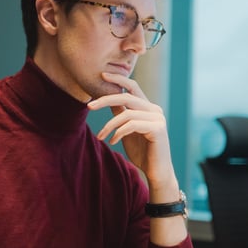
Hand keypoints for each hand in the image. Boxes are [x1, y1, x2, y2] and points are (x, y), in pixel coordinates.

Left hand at [87, 72, 176, 191]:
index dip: (118, 79)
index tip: (102, 75)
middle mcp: (155, 110)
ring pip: (127, 113)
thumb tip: (107, 99)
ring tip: (101, 136)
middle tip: (89, 106)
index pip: (133, 87)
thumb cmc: (142, 151)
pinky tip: (113, 142)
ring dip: (109, 125)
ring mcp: (158, 118)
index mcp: (148, 107)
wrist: (156, 172)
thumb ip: (120, 114)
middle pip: (126, 97)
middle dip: (105, 100)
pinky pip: (132, 125)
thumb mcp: (126, 130)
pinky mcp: (158, 129)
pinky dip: (119, 132)